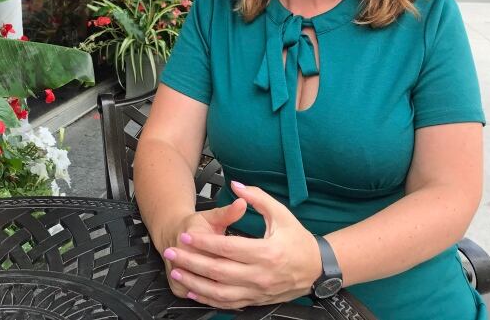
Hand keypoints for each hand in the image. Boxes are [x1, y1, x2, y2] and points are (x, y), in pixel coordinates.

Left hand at [163, 181, 320, 309]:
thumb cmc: (298, 239)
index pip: (227, 248)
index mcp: (267, 252)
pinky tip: (193, 290)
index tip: (185, 236)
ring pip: (220, 291)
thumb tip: (236, 185)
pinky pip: (228, 304)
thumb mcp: (280, 214)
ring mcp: (258, 290)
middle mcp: (261, 274)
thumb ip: (257, 198)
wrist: (317, 267)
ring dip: (195, 282)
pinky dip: (208, 299)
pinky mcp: (256, 300)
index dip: (203, 243)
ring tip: (177, 271)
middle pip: (218, 271)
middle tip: (172, 253)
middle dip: (191, 262)